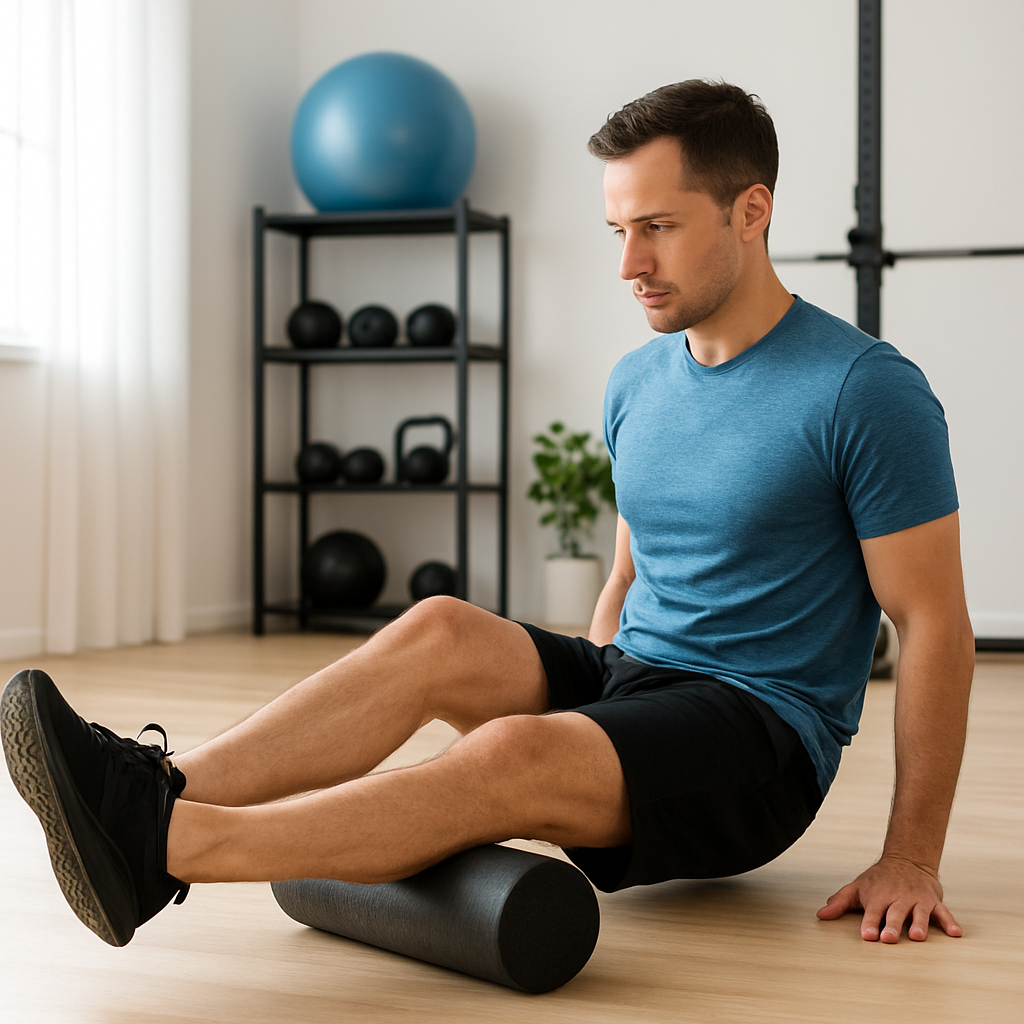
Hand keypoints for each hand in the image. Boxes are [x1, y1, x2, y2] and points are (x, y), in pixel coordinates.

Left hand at [816, 855, 962, 942]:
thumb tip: (820, 915)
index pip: (872, 912)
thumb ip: (840, 902)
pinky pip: (944, 913)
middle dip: (892, 926)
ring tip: (918, 936)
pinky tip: (955, 933)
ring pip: (919, 914)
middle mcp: (898, 899)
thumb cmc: (878, 880)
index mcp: (878, 897)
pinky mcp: (933, 902)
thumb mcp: (857, 888)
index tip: (867, 935)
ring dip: (919, 925)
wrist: (906, 860)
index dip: (869, 923)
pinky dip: (950, 922)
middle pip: (895, 914)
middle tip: (889, 939)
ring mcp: (917, 900)